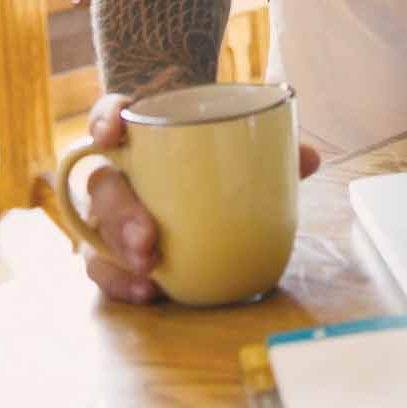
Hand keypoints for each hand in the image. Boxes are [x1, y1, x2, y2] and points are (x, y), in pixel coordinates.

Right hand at [80, 91, 321, 304]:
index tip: (113, 132)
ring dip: (117, 254)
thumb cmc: (211, 158)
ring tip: (149, 272)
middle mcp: (116, 172)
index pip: (110, 115)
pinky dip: (119, 281)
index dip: (104, 119)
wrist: (191, 178)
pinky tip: (146, 292)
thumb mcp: (239, 148)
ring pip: (97, 231)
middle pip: (102, 185)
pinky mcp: (112, 249)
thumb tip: (310, 158)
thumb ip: (271, 151)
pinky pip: (103, 267)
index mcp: (140, 136)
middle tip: (149, 238)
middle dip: (120, 213)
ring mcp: (109, 213)